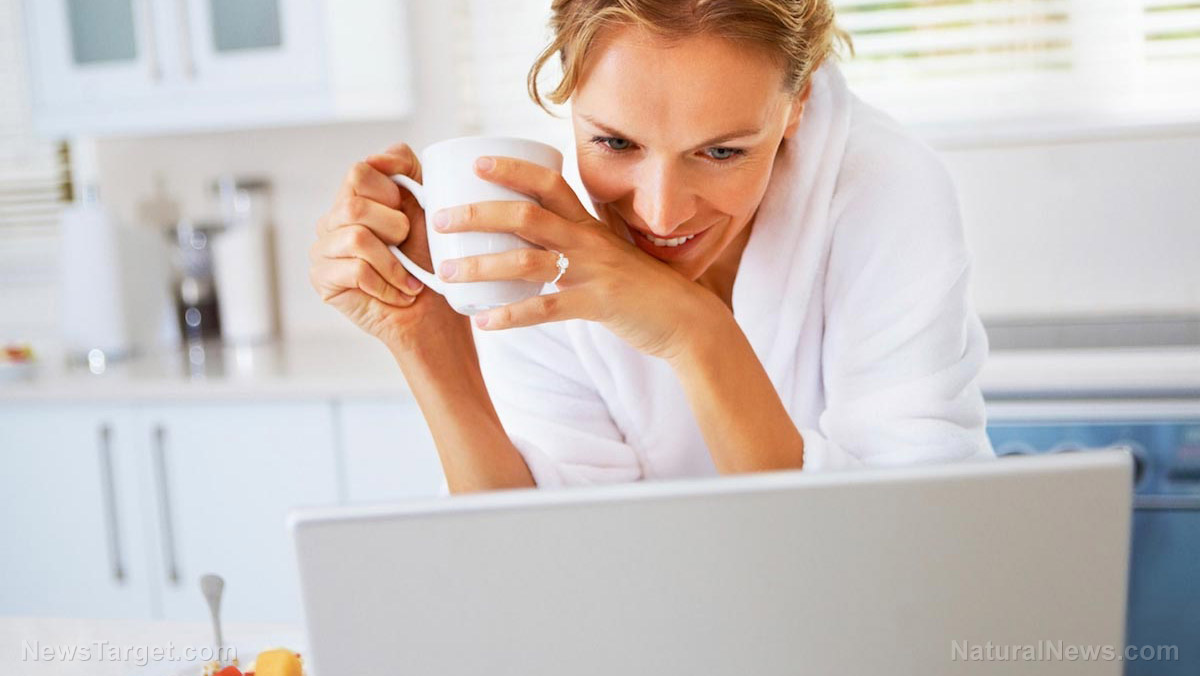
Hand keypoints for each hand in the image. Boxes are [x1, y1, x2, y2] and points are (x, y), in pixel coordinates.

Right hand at [310, 143, 469, 351]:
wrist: (434, 314)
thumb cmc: (432, 263)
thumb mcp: (427, 206)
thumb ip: (407, 169)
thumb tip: (377, 158)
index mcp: (356, 197)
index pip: (359, 171)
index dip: (390, 192)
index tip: (409, 215)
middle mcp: (333, 219)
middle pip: (353, 205)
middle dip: (395, 228)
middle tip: (408, 249)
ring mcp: (323, 248)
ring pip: (356, 237)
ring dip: (393, 262)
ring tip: (408, 278)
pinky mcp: (322, 278)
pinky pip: (355, 270)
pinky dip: (386, 284)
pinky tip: (398, 294)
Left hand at [431, 156, 718, 359]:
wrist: (688, 319)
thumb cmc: (643, 287)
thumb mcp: (611, 252)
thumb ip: (579, 241)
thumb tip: (537, 234)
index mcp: (589, 224)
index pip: (548, 182)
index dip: (511, 169)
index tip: (476, 164)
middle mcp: (588, 240)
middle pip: (525, 214)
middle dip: (477, 213)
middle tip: (440, 220)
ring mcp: (593, 271)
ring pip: (527, 260)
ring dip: (482, 266)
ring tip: (448, 275)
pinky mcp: (598, 304)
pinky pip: (547, 308)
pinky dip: (512, 316)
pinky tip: (485, 321)